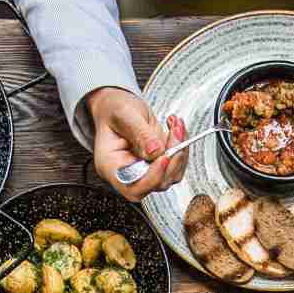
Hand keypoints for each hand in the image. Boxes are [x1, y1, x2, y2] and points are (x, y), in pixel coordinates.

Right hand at [86, 87, 185, 201]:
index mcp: (111, 166)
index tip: (165, 156)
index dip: (152, 177)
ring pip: (171, 175)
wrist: (117, 105)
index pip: (133, 187)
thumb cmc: (113, 109)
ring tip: (176, 125)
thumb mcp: (124, 114)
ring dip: (180, 150)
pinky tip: (176, 130)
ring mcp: (144, 170)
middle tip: (176, 131)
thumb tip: (156, 151)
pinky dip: (182, 147)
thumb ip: (140, 133)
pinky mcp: (157, 164)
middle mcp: (128, 173)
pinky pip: (176, 165)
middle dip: (172, 157)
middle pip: (157, 182)